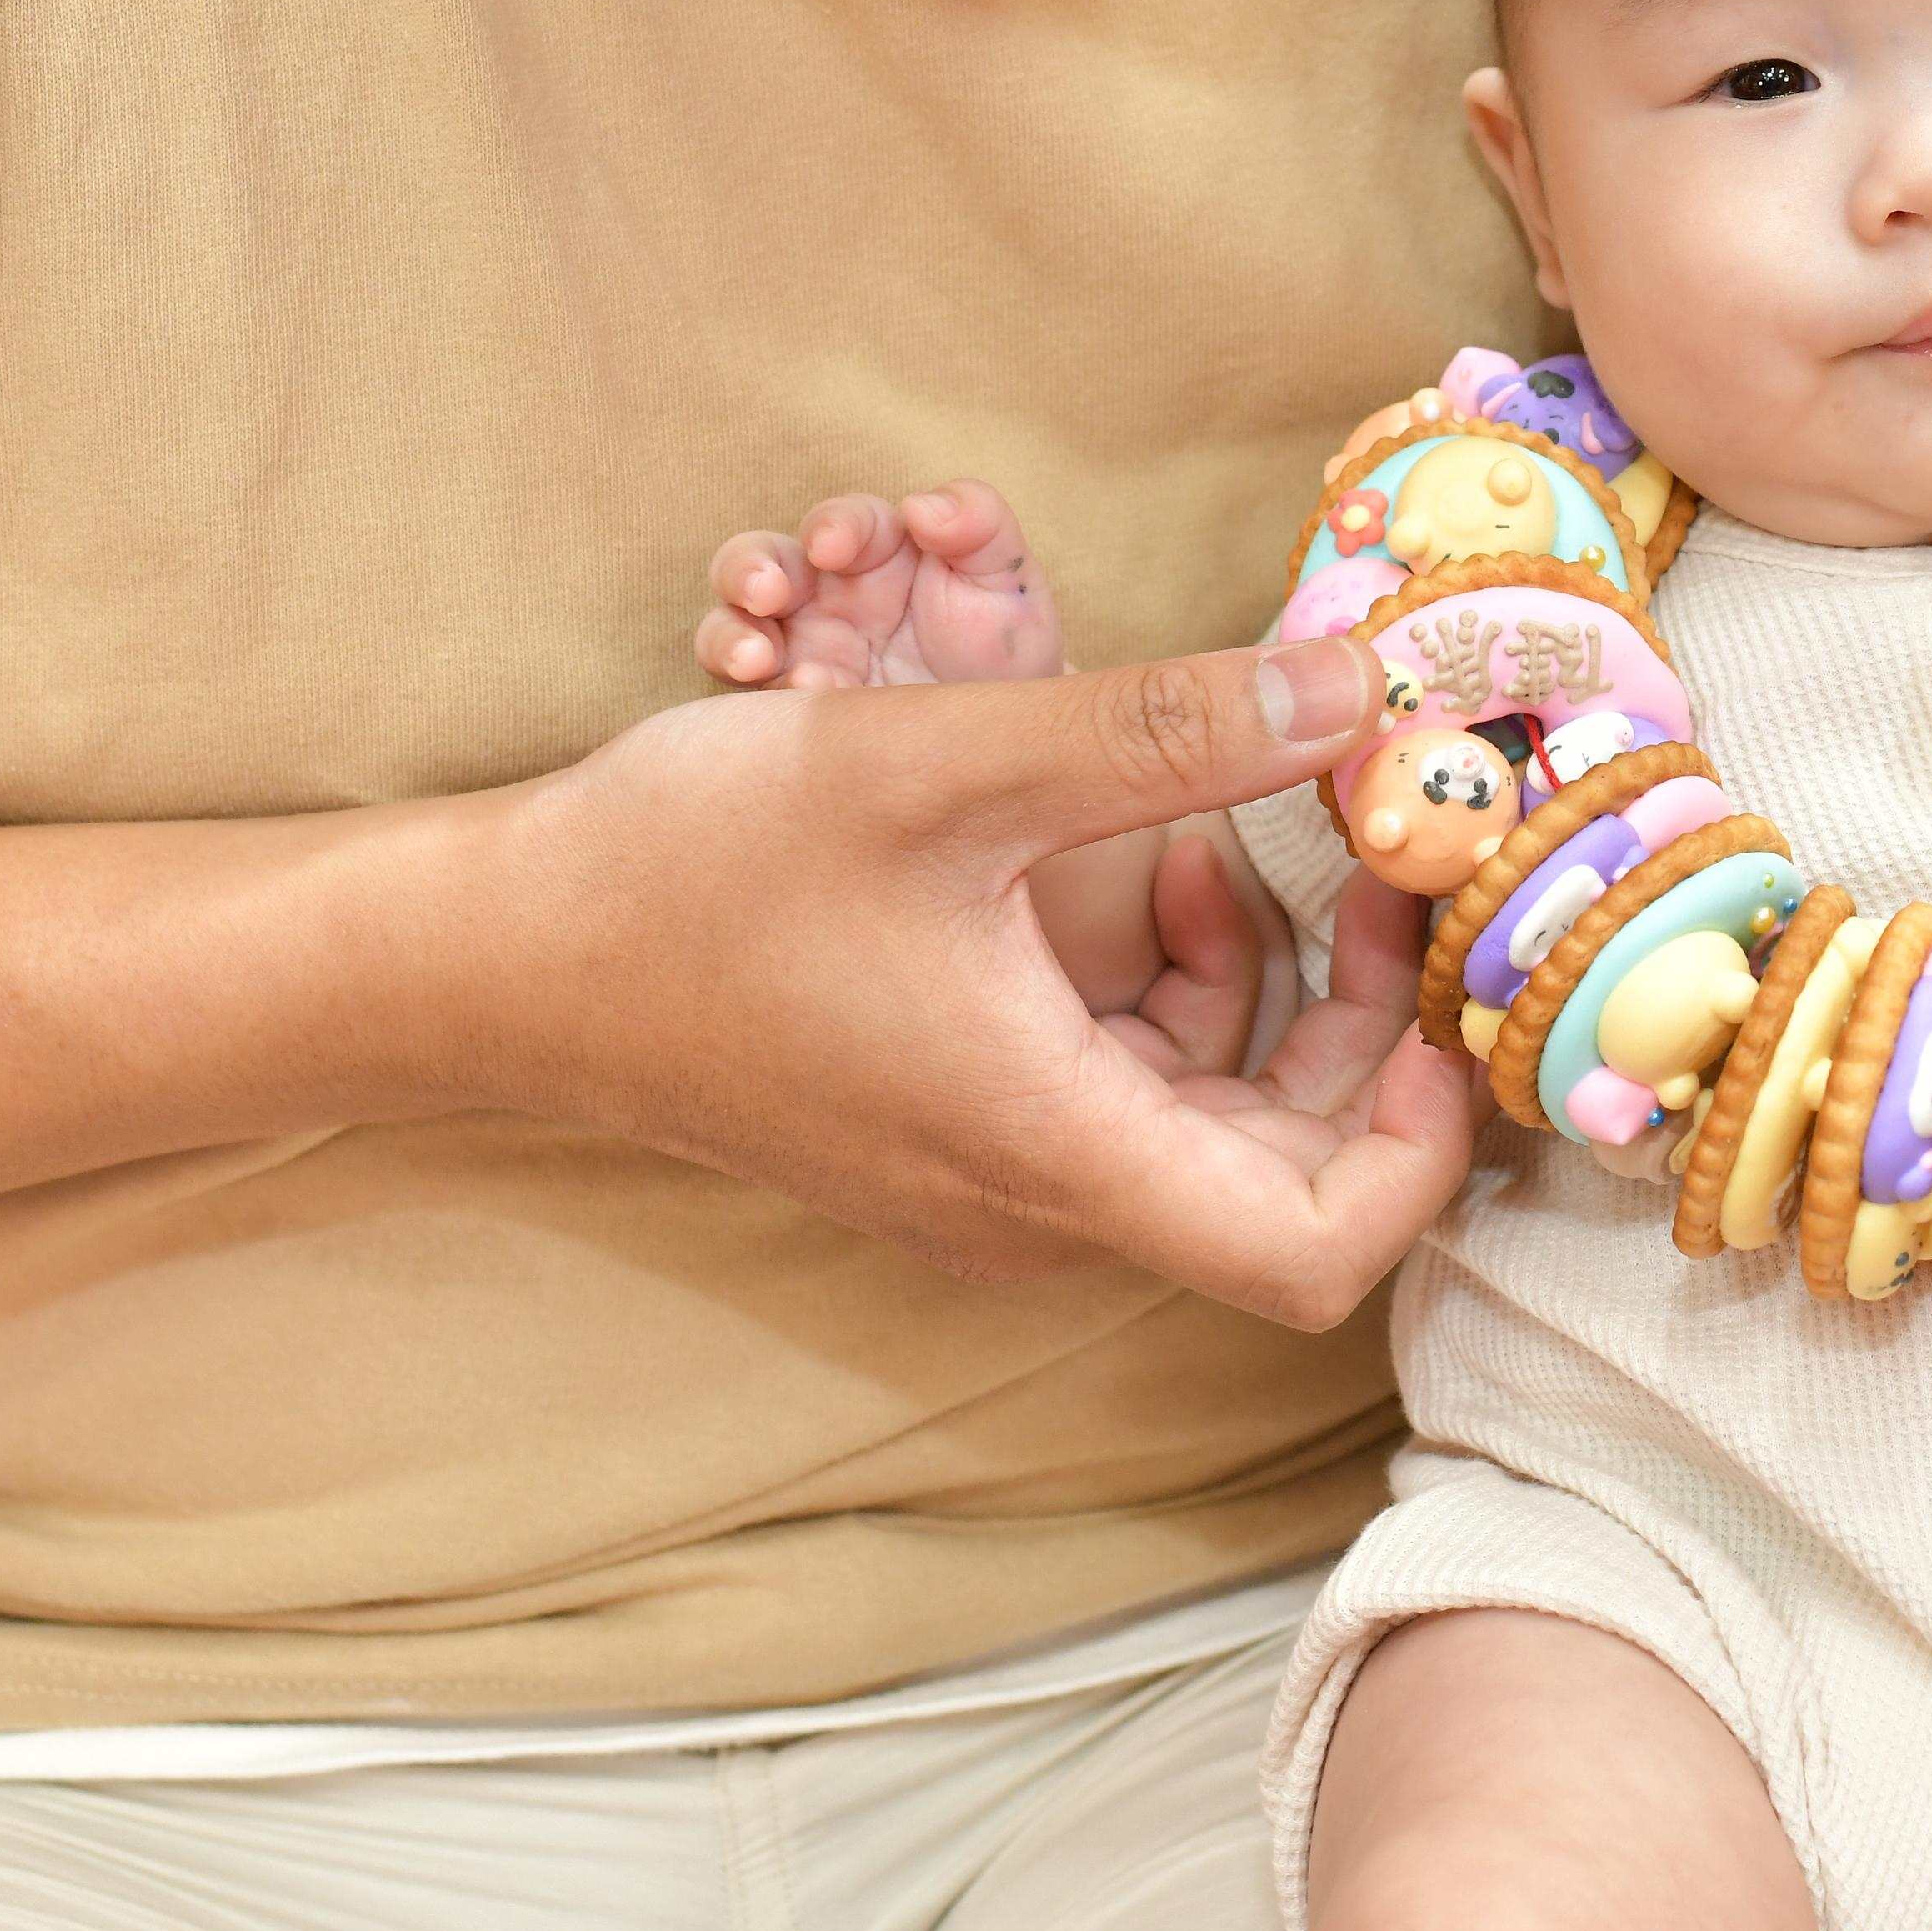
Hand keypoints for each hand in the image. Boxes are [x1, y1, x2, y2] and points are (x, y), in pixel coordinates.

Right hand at [489, 635, 1478, 1328]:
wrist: (504, 953)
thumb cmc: (696, 875)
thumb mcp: (949, 765)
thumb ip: (1167, 729)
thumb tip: (1355, 681)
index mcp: (1053, 1154)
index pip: (1317, 1249)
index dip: (1413, 1137)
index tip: (1427, 985)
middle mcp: (1038, 1208)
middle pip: (1287, 1180)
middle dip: (1358, 1024)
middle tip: (1377, 865)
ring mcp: (993, 1187)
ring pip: (1213, 1129)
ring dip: (1265, 992)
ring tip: (1241, 840)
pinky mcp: (959, 1141)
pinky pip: (1129, 1095)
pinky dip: (1173, 993)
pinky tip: (1146, 867)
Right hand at [699, 483, 1065, 689]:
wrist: (1008, 738)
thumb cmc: (1002, 643)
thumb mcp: (1008, 581)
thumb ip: (978, 525)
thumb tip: (923, 505)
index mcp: (873, 548)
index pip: (839, 522)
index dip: (831, 528)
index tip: (831, 547)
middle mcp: (821, 592)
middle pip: (754, 561)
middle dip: (747, 571)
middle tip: (764, 593)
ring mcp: (796, 651)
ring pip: (728, 629)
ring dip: (729, 639)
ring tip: (755, 661)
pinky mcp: (786, 711)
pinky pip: (751, 703)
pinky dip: (760, 703)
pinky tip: (801, 704)